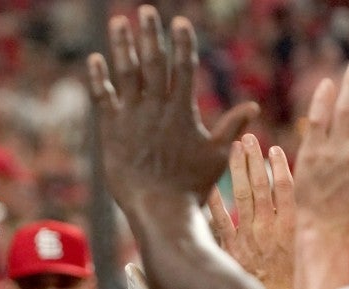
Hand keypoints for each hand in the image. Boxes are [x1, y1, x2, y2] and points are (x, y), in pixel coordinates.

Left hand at [87, 5, 258, 210]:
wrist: (158, 209)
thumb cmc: (190, 188)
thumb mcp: (217, 156)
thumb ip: (232, 127)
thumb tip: (253, 107)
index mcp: (182, 110)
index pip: (183, 66)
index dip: (182, 42)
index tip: (179, 22)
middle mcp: (156, 108)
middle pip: (153, 61)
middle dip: (150, 34)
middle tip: (145, 10)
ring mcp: (132, 117)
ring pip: (126, 72)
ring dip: (122, 45)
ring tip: (119, 21)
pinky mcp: (111, 131)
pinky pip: (103, 98)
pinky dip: (99, 78)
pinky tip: (94, 58)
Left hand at [208, 135, 294, 288]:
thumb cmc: (297, 282)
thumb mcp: (307, 252)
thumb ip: (306, 230)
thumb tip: (316, 208)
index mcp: (294, 226)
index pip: (287, 188)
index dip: (279, 167)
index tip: (273, 149)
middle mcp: (272, 227)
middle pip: (262, 186)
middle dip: (253, 160)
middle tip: (246, 138)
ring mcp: (251, 236)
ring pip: (244, 196)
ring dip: (237, 171)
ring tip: (232, 149)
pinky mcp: (233, 248)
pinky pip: (222, 220)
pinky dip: (217, 200)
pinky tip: (211, 182)